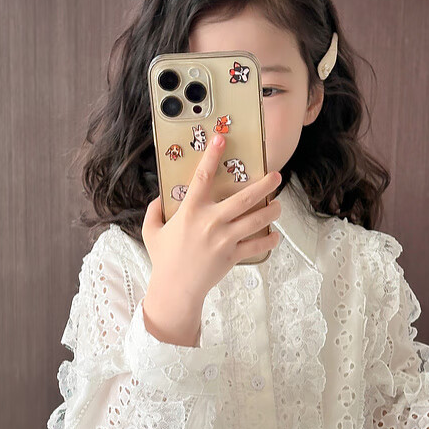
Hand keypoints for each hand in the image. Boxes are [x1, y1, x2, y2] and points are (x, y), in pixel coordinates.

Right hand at [142, 133, 281, 305]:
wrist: (175, 289)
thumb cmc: (163, 258)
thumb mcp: (151, 231)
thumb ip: (154, 211)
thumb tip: (160, 196)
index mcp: (190, 212)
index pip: (202, 178)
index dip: (212, 157)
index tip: (222, 140)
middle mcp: (210, 222)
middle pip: (244, 198)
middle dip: (263, 184)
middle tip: (276, 175)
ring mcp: (224, 239)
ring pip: (256, 220)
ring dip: (271, 210)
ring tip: (278, 205)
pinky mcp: (232, 256)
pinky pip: (257, 245)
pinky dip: (269, 240)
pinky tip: (274, 234)